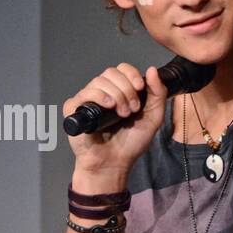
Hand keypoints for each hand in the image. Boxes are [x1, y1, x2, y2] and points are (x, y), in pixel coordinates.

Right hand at [64, 62, 169, 181]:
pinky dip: (99, 96)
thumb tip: (151, 69)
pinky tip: (109, 106)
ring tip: (122, 114)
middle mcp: (102, 92)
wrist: (114, 163)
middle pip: (111, 73)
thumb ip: (158, 94)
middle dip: (126, 89)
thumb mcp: (153, 118)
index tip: (140, 87)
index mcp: (119, 91)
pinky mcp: (74, 109)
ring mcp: (88, 99)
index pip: (122, 69)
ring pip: (99, 81)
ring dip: (117, 95)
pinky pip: (85, 93)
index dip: (131, 74)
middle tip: (132, 109)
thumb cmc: (131, 144)